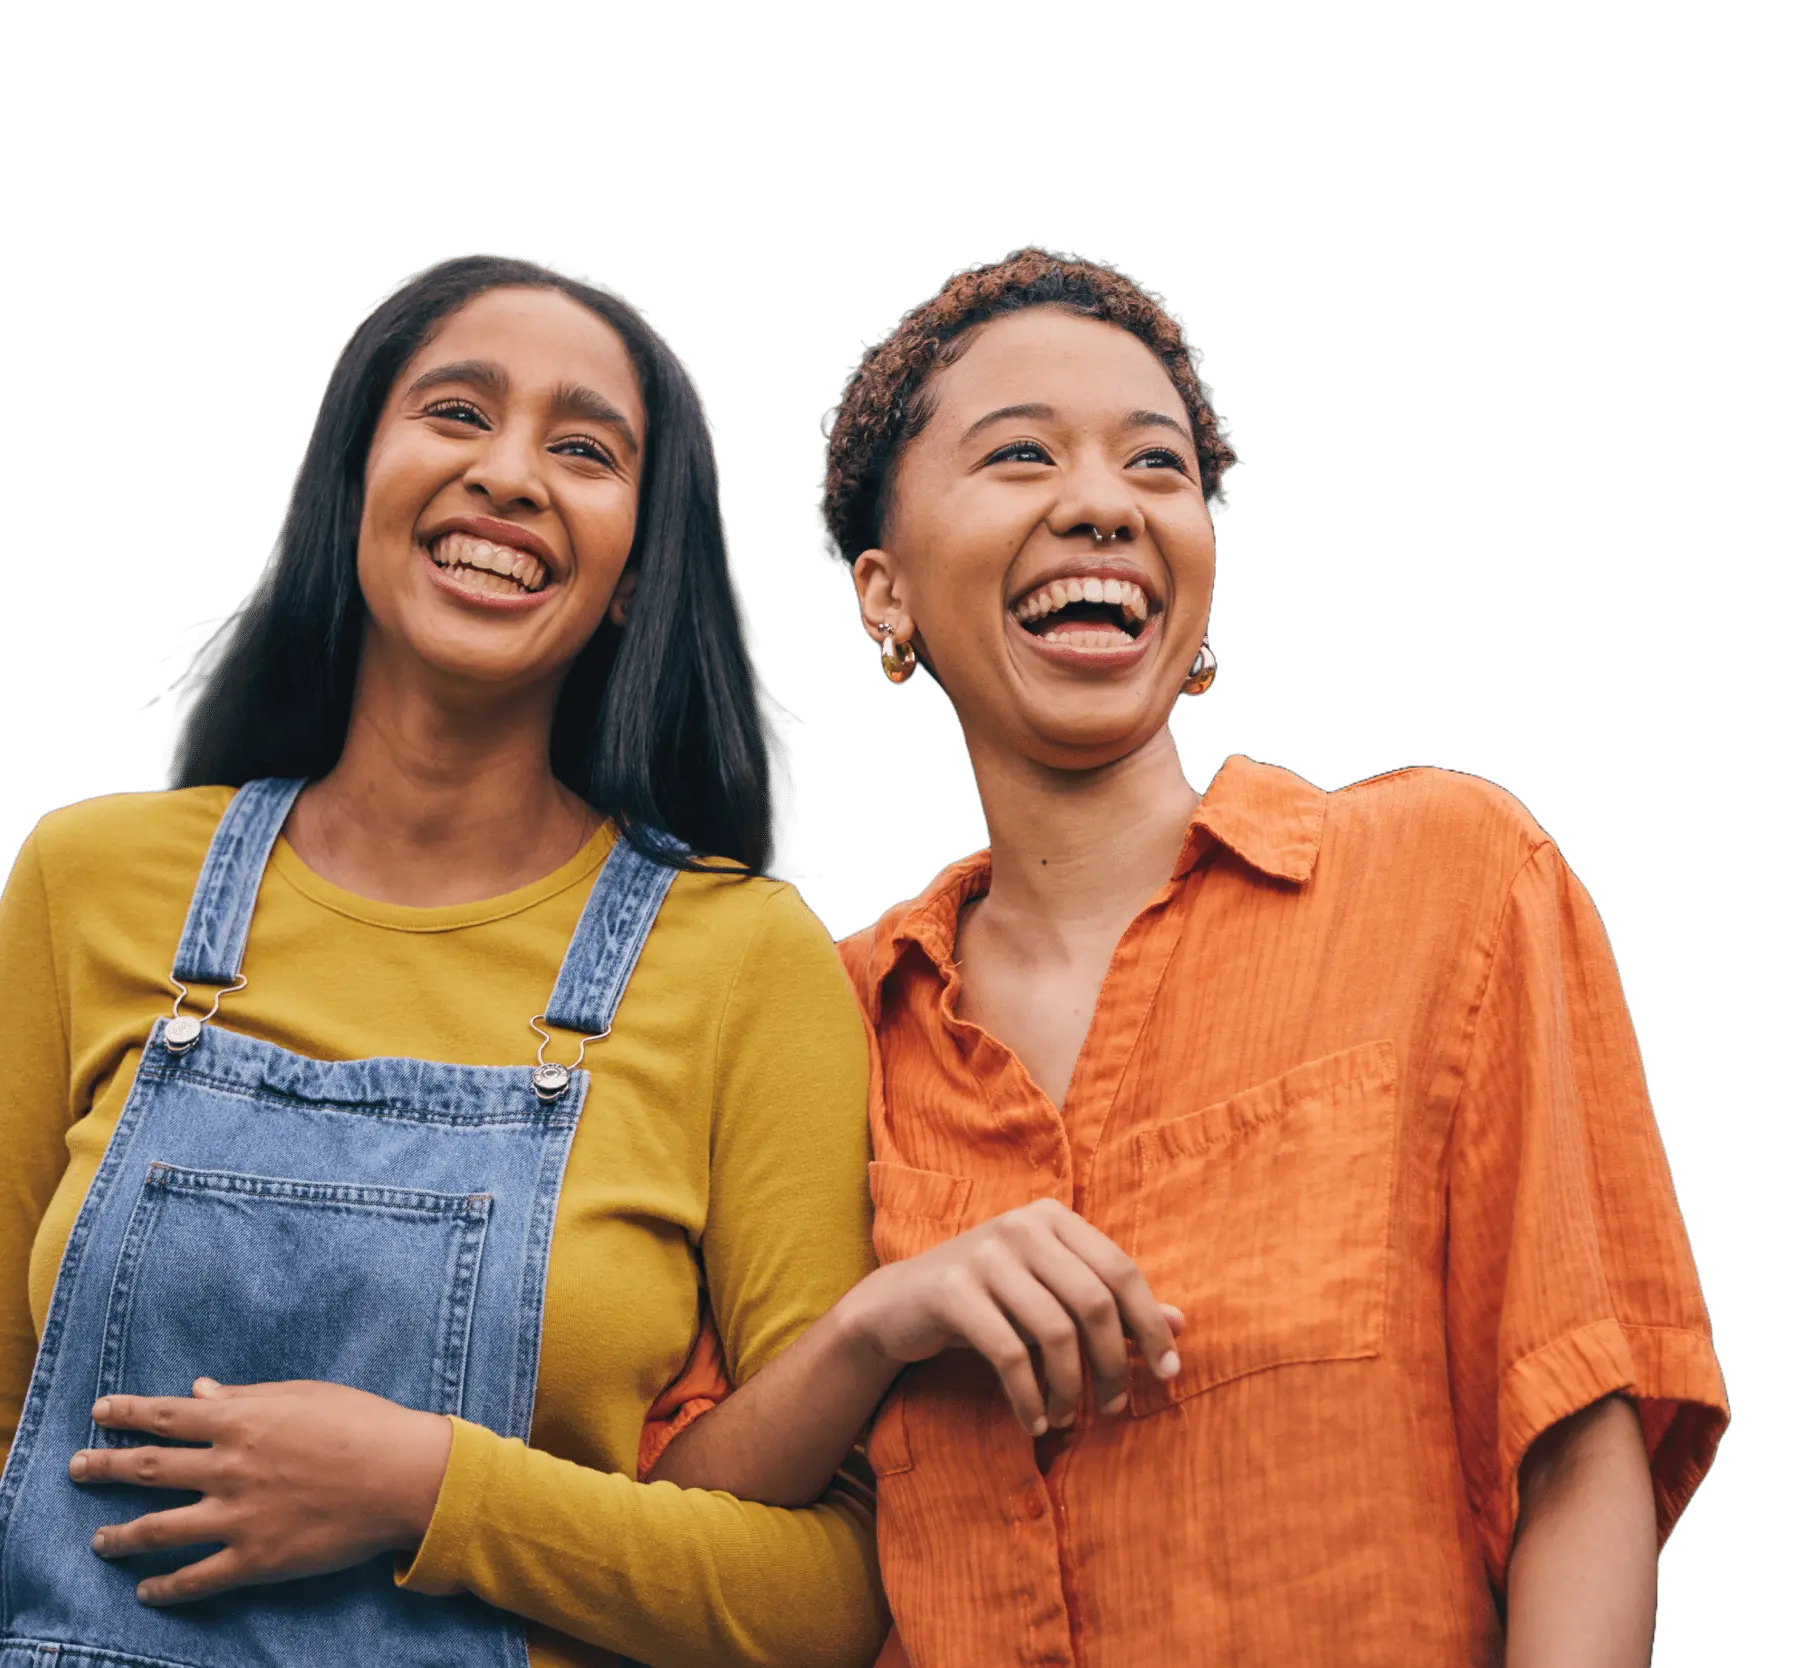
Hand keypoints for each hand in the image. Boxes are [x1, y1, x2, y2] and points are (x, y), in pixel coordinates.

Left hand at [71, 1378, 452, 1605]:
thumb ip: (247, 1395)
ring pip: (158, 1528)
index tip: (100, 1410)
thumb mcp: (304, 1395)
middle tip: (77, 1468)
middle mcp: (228, 1467)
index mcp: (242, 1420)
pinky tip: (147, 1591)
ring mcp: (238, 1516)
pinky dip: (166, 1587)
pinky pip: (197, 1578)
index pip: (167, 1414)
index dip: (127, 1412)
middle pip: (147, 1468)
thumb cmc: (361, 1423)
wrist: (403, 1475)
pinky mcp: (255, 1559)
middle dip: (104, 1467)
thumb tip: (201, 1389)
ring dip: (121, 1535)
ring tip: (99, 1541)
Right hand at [838, 1198, 1183, 1434]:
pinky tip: (1033, 1420)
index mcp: (1053, 1217)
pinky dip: (1028, 1395)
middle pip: (1093, 1302)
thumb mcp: (1050, 1295)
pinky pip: (1007, 1352)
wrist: (900, 1304)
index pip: (1121, 1270)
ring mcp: (984, 1253)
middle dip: (1111, 1364)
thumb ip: (1110, 1305)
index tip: (1167, 1374)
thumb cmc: (991, 1301)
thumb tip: (1180, 1324)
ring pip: (1054, 1331)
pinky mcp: (951, 1288)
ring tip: (1066, 1418)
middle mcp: (1022, 1225)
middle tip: (1112, 1409)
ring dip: (1068, 1388)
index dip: (1150, 1325)